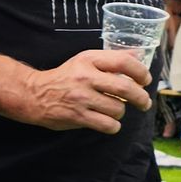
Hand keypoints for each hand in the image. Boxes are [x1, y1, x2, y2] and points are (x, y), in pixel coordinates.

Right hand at [23, 47, 152, 134]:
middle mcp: (86, 77)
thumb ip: (112, 58)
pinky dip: (113, 126)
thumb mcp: (85, 60)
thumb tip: (138, 55)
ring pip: (118, 109)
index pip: (123, 62)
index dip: (140, 72)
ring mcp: (81, 98)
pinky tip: (109, 122)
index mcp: (89, 60)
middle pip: (125, 88)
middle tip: (144, 102)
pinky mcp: (78, 116)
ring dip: (121, 112)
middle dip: (141, 98)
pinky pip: (108, 124)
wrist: (35, 94)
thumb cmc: (65, 77)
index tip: (145, 80)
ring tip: (114, 110)